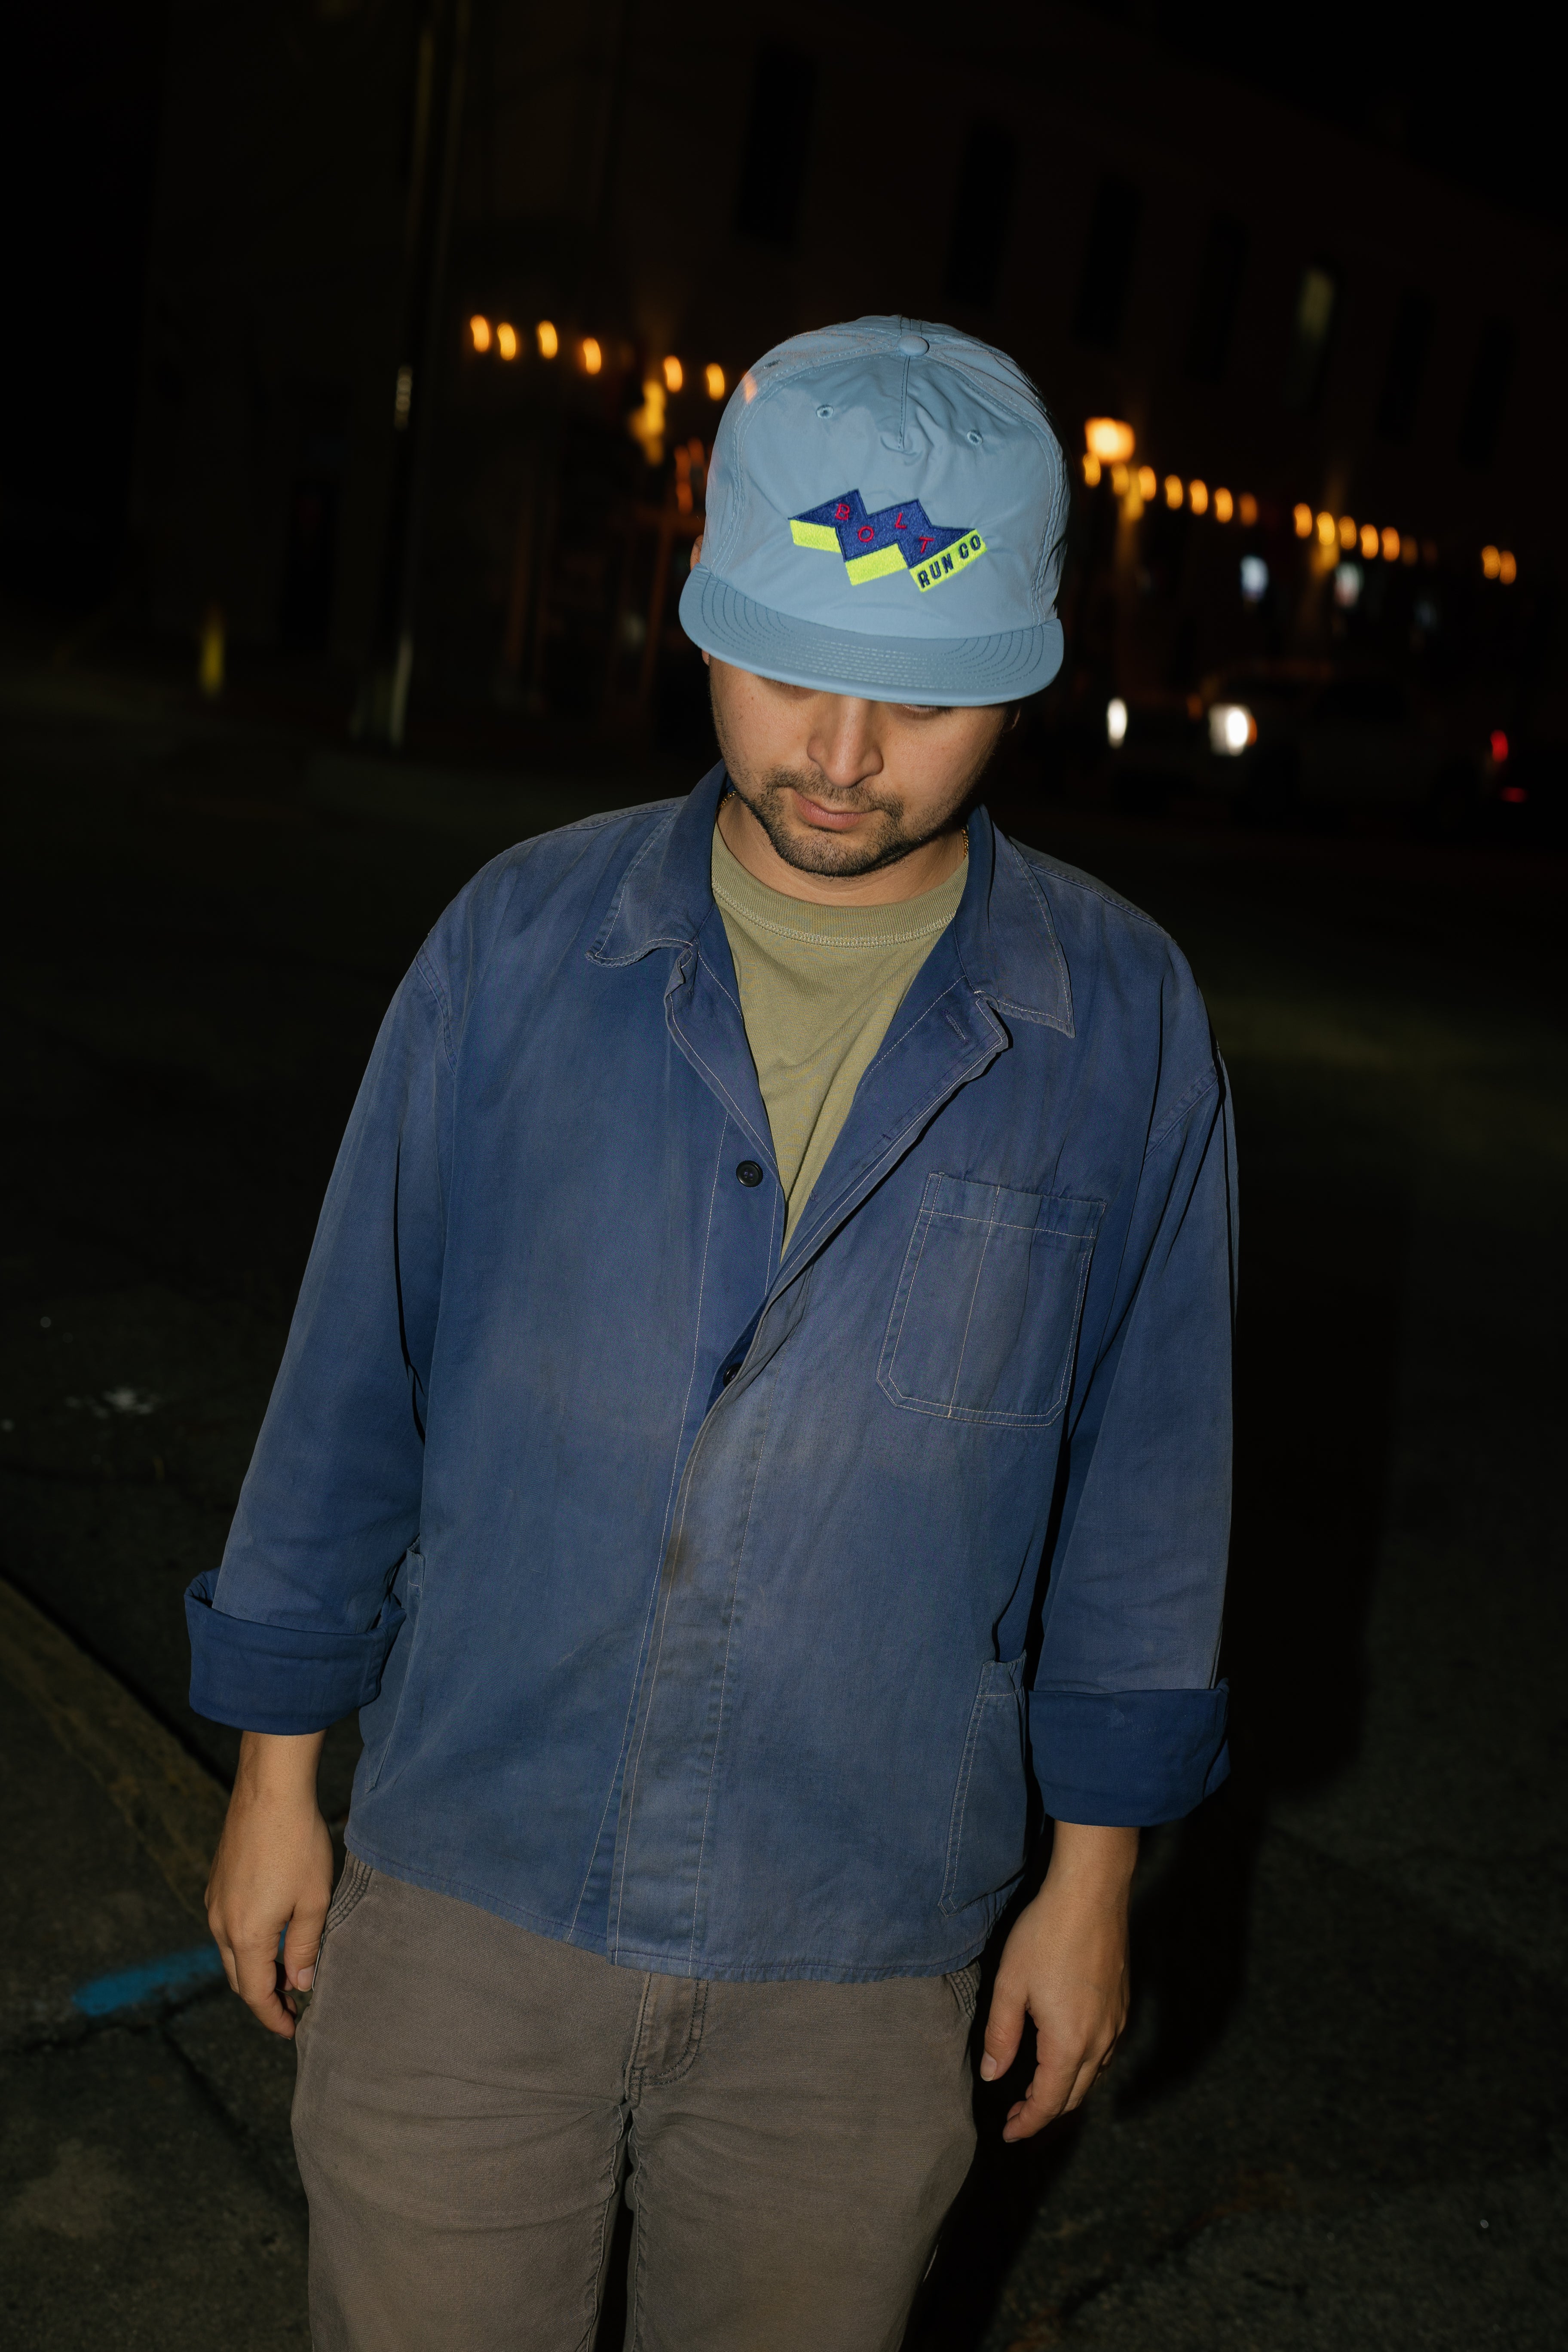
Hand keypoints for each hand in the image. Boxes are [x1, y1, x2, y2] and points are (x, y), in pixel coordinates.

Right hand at [205, 1729, 331, 2038]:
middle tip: (294, 2004)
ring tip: (288, 1971)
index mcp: (246, 1935)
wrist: (269, 1791)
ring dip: (255, 1968)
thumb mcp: (314, 1900)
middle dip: (264, 1997)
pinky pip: (227, 1927)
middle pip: (239, 1977)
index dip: (273, 2016)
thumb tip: (300, 1984)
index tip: (292, 2029)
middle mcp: (221, 1924)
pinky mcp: (216, 1883)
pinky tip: (273, 1933)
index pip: (255, 1993)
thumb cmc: (298, 1844)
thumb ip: (306, 1947)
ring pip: (232, 1952)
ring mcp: (215, 1902)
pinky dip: (248, 1942)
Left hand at [979, 1820, 1137, 2140]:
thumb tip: (993, 2075)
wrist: (1092, 1893)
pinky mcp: (1121, 2004)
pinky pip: (1103, 2051)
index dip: (1027, 2123)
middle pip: (1073, 2095)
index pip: (1048, 2102)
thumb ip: (1001, 2035)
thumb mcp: (1010, 1984)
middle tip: (1015, 2116)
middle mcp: (1100, 2041)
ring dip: (1064, 2089)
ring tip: (1035, 2089)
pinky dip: (1081, 2066)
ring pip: (1092, 2075)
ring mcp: (1116, 2023)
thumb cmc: (1045, 1935)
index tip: (1007, 2134)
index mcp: (1069, 2043)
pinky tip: (1064, 2054)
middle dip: (1044, 2112)